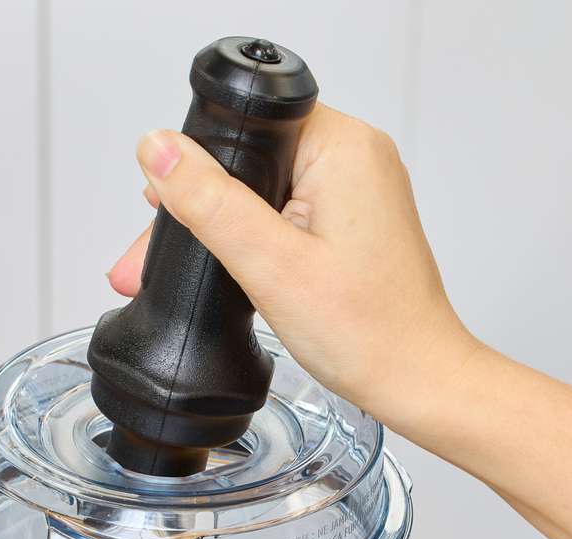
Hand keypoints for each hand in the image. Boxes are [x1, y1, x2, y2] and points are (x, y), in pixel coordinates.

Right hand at [110, 104, 571, 538]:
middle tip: (153, 259)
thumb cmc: (369, 333)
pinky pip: (286, 212)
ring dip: (220, 228)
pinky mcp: (353, 220)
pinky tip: (231, 274)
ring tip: (186, 274)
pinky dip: (254, 241)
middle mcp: (356, 157)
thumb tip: (158, 150)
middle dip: (197, 207)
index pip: (245, 123)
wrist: (418, 382)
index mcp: (342, 148)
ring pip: (262, 188)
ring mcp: (358, 188)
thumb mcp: (269, 265)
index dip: (196, 165)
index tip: (166, 210)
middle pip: (249, 157)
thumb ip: (209, 201)